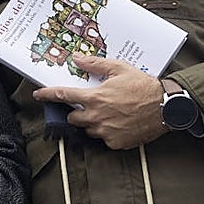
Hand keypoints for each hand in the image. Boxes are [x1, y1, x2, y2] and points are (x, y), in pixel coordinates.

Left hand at [32, 55, 167, 148]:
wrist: (166, 107)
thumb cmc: (143, 85)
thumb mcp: (118, 69)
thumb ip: (95, 65)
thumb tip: (77, 59)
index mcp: (94, 98)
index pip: (63, 96)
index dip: (47, 95)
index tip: (38, 95)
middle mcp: (96, 117)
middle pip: (73, 118)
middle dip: (77, 112)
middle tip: (91, 105)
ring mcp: (106, 132)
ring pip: (88, 130)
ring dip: (93, 123)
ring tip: (110, 113)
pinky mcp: (116, 143)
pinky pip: (104, 139)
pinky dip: (108, 133)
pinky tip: (120, 123)